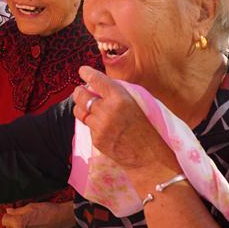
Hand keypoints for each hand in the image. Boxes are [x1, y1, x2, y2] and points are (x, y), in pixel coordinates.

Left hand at [2, 202, 74, 227]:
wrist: (59, 218)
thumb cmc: (47, 211)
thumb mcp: (29, 207)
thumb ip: (17, 210)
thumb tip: (8, 211)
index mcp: (18, 223)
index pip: (4, 221)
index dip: (7, 215)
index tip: (10, 213)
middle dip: (10, 222)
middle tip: (17, 216)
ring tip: (23, 221)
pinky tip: (29, 226)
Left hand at [72, 65, 177, 189]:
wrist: (149, 156)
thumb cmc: (147, 127)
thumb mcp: (137, 102)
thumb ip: (118, 93)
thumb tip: (100, 84)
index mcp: (119, 98)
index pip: (96, 80)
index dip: (87, 73)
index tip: (82, 71)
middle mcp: (107, 110)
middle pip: (81, 95)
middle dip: (79, 91)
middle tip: (81, 90)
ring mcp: (99, 126)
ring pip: (79, 111)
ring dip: (82, 107)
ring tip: (89, 107)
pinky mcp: (96, 139)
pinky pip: (88, 126)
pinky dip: (92, 123)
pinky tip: (103, 125)